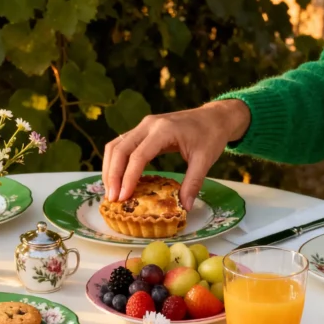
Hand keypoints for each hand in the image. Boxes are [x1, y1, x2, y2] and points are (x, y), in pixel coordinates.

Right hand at [101, 99, 250, 209]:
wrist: (214, 117)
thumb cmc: (210, 135)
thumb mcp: (205, 159)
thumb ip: (193, 182)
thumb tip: (184, 207)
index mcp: (164, 130)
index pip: (138, 155)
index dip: (128, 178)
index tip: (124, 197)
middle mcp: (148, 125)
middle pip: (119, 149)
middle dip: (112, 175)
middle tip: (112, 199)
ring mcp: (143, 126)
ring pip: (115, 146)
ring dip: (109, 168)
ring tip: (111, 192)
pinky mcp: (142, 131)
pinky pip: (121, 145)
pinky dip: (115, 162)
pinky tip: (117, 179)